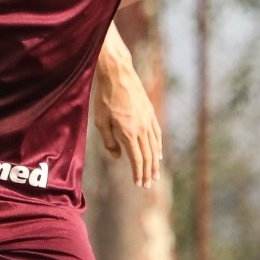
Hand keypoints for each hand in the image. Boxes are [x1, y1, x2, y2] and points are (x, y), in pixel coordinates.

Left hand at [93, 63, 162, 188]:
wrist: (118, 75)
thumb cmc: (105, 98)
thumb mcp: (101, 122)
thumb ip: (109, 141)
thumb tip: (118, 156)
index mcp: (128, 132)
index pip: (137, 159)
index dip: (138, 173)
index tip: (139, 184)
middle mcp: (141, 128)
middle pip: (148, 156)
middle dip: (148, 172)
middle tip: (148, 184)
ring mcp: (148, 120)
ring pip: (154, 146)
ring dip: (155, 163)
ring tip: (155, 174)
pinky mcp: (150, 112)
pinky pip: (157, 134)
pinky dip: (158, 146)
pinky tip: (158, 154)